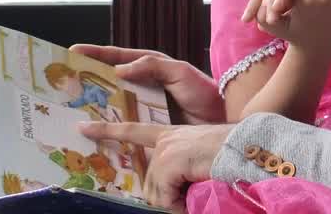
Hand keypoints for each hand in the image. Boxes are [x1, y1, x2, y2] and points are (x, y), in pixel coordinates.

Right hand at [68, 45, 224, 124]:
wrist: (220, 120)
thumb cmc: (203, 92)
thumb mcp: (179, 72)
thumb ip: (152, 66)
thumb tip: (119, 68)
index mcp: (149, 67)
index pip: (117, 57)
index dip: (95, 54)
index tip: (72, 51)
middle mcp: (142, 87)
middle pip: (109, 82)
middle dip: (86, 82)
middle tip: (63, 83)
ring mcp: (142, 107)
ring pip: (112, 106)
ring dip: (93, 108)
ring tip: (70, 109)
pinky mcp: (145, 128)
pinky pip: (122, 127)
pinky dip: (108, 130)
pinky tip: (94, 135)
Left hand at [79, 121, 232, 212]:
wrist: (247, 150)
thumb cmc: (229, 157)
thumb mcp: (195, 163)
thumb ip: (176, 171)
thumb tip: (160, 193)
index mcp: (170, 136)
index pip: (133, 131)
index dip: (107, 130)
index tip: (83, 127)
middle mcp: (164, 140)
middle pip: (149, 183)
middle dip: (166, 197)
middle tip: (189, 195)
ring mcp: (165, 150)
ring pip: (156, 193)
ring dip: (175, 201)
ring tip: (197, 191)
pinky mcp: (169, 161)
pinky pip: (165, 197)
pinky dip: (180, 204)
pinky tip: (195, 193)